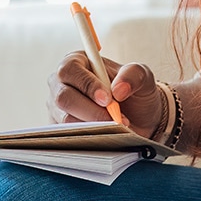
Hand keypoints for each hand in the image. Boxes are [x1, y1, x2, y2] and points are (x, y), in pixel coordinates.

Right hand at [47, 51, 165, 135]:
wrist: (138, 118)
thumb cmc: (134, 91)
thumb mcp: (142, 76)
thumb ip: (133, 75)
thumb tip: (118, 89)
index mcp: (76, 62)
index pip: (70, 70)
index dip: (86, 84)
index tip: (107, 99)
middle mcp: (61, 83)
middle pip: (63, 97)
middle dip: (90, 110)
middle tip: (115, 119)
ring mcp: (58, 107)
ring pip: (65, 119)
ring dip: (93, 125)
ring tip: (116, 127)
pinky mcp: (60, 128)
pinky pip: (67, 136)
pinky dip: (88, 137)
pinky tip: (106, 136)